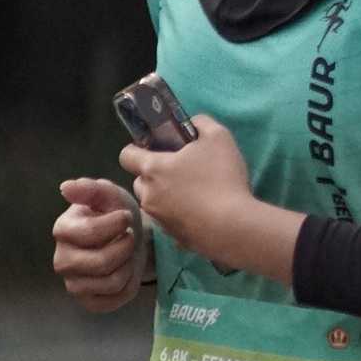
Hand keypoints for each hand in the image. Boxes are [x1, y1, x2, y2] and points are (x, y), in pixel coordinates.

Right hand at [53, 176, 144, 312]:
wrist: (129, 239)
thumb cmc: (116, 215)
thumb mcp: (110, 196)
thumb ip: (90, 189)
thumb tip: (65, 188)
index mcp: (62, 231)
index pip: (91, 233)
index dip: (117, 224)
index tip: (126, 217)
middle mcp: (62, 260)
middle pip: (102, 263)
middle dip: (125, 248)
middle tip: (129, 237)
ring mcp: (74, 284)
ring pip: (112, 282)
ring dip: (128, 265)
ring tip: (126, 253)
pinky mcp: (89, 301)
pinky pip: (116, 299)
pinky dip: (128, 285)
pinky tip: (124, 270)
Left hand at [120, 112, 260, 267]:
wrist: (234, 227)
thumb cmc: (222, 178)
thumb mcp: (218, 137)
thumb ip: (201, 123)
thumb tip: (192, 123)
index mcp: (153, 169)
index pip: (126, 155)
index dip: (137, 149)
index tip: (156, 149)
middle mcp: (148, 195)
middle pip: (139, 181)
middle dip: (154, 176)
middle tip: (181, 172)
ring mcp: (159, 219)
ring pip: (153, 203)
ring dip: (165, 197)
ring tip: (192, 195)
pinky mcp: (173, 237)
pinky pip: (170, 222)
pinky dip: (180, 216)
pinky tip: (203, 213)